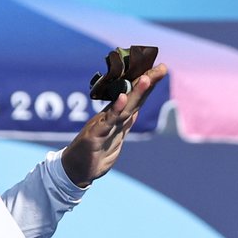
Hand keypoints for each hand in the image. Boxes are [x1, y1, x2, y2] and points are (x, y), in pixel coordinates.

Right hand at [61, 63, 168, 187]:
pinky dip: (116, 109)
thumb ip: (124, 122)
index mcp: (118, 117)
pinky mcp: (95, 135)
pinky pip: (107, 121)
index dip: (149, 85)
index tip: (161, 68)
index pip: (137, 98)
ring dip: (135, 92)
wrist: (76, 170)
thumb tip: (135, 111)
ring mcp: (103, 124)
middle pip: (133, 97)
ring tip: (146, 78)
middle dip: (147, 82)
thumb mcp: (115, 137)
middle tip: (161, 67)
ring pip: (123, 106)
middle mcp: (111, 117)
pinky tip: (123, 98)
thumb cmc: (96, 153)